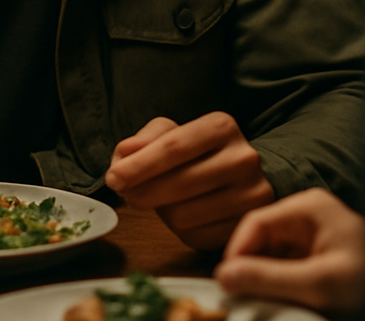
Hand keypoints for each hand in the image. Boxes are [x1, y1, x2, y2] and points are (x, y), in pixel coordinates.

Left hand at [105, 113, 273, 249]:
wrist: (238, 175)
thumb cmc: (196, 152)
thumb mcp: (172, 133)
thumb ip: (146, 138)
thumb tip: (126, 153)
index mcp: (222, 127)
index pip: (174, 147)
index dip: (139, 166)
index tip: (113, 178)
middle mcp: (243, 159)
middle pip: (179, 184)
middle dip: (142, 191)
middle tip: (125, 193)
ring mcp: (252, 195)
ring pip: (185, 215)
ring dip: (161, 212)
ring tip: (160, 199)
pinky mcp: (247, 226)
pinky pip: (197, 237)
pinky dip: (179, 230)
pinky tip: (180, 213)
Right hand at [214, 187, 364, 313]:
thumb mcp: (321, 284)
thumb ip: (271, 278)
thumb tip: (224, 275)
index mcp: (309, 207)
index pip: (256, 221)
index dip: (236, 251)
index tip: (225, 282)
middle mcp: (309, 217)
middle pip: (262, 239)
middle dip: (250, 267)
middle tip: (239, 296)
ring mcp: (314, 239)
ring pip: (272, 256)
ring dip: (264, 280)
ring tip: (260, 302)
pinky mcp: (319, 261)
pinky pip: (287, 270)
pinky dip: (279, 287)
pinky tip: (279, 302)